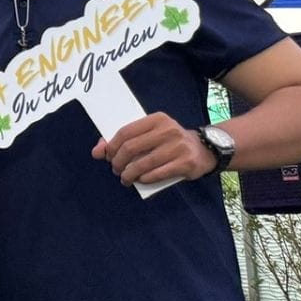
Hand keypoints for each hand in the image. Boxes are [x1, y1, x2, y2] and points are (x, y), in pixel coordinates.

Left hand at [93, 113, 208, 185]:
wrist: (204, 149)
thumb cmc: (169, 142)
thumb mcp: (149, 135)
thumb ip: (122, 140)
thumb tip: (96, 152)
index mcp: (157, 119)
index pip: (125, 132)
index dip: (111, 147)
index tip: (107, 157)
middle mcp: (168, 130)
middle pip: (130, 148)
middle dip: (117, 162)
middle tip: (116, 170)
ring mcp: (178, 147)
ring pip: (142, 164)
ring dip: (128, 174)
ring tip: (125, 178)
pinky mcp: (186, 163)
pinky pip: (156, 174)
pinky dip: (144, 179)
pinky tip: (140, 180)